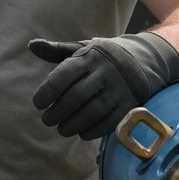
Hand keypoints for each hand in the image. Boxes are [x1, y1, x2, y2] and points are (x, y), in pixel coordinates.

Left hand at [30, 32, 178, 139]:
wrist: (146, 58)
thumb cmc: (102, 57)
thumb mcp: (82, 48)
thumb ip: (57, 50)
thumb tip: (32, 46)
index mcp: (88, 57)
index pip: (64, 74)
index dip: (48, 91)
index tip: (37, 104)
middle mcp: (105, 72)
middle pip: (77, 96)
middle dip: (58, 111)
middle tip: (47, 120)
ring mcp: (120, 88)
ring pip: (94, 110)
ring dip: (74, 123)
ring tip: (61, 129)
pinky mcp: (132, 103)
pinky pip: (112, 121)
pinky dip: (94, 130)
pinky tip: (82, 133)